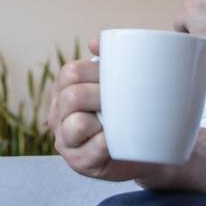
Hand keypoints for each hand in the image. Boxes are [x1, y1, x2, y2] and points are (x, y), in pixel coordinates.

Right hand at [50, 36, 191, 185]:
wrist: (149, 149)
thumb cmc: (130, 110)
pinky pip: (90, 149)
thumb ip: (111, 56)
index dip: (97, 72)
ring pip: (77, 123)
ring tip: (118, 122)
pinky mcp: (77, 162)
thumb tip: (95, 43)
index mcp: (63, 89)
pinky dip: (106, 143)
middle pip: (73, 96)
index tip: (120, 77)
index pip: (71, 73)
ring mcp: (65, 139)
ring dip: (102, 121)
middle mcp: (57, 114)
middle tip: (124, 101)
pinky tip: (116, 140)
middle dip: (102, 96)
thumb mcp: (122, 81)